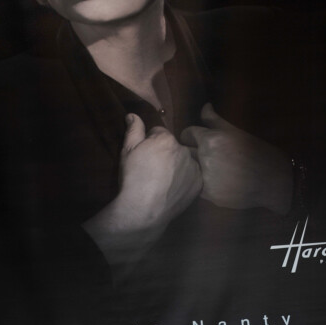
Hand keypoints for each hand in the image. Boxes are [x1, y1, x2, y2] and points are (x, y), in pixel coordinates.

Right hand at [83, 113, 201, 264]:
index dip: (149, 143)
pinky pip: (191, 176)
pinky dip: (184, 179)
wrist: (144, 210)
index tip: (144, 156)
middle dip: (165, 153)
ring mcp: (193, 168)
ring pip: (184, 161)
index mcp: (166, 139)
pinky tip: (171, 188)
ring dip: (176, 166)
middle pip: (173, 146)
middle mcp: (184, 150)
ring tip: (162, 181)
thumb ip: (133, 130)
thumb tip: (133, 114)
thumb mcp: (127, 151)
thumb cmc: (133, 178)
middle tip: (152, 169)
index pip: (159, 133)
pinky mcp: (198, 184)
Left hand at [180, 103, 292, 213]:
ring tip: (210, 168)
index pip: (187, 133)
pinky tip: (217, 181)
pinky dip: (203, 183)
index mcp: (212, 140)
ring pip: (190, 169)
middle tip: (203, 153)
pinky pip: (197, 186)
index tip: (194, 139)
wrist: (274, 182)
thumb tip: (205, 106)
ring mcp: (206, 178)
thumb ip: (215, 120)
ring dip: (195, 167)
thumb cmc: (258, 153)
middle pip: (185, 152)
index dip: (190, 136)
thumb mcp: (237, 132)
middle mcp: (206, 159)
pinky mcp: (210, 195)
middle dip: (191, 151)